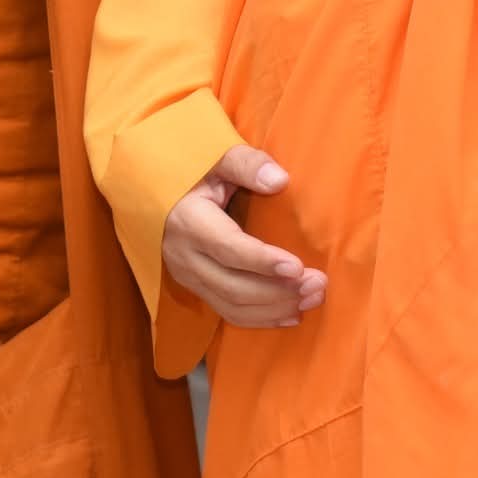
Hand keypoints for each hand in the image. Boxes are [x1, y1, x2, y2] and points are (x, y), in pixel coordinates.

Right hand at [162, 144, 326, 329]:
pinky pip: (228, 312)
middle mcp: (185, 256)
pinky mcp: (196, 287)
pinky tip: (291, 315)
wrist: (159, 192)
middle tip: (318, 284)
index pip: (228, 248)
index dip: (263, 261)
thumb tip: (280, 180)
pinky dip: (261, 319)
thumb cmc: (194, 172)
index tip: (298, 267)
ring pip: (232, 305)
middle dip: (279, 291)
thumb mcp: (215, 158)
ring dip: (276, 308)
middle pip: (234, 286)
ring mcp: (188, 276)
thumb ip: (246, 164)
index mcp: (189, 221)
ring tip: (312, 298)